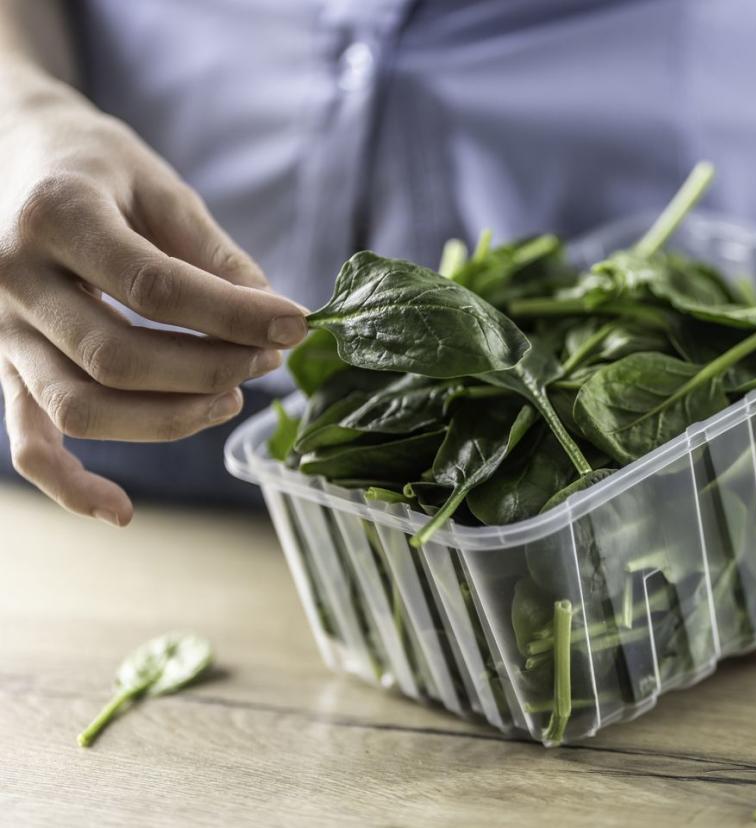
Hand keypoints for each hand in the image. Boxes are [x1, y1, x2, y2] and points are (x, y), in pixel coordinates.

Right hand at [0, 68, 307, 525]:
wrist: (14, 154)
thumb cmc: (99, 169)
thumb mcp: (161, 188)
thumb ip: (215, 254)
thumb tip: (274, 318)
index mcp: (56, 217)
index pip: (156, 287)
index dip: (235, 315)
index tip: (296, 324)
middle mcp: (12, 279)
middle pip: (118, 357)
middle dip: (211, 369)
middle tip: (270, 361)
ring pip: (79, 407)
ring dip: (167, 420)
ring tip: (230, 396)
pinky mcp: (1, 368)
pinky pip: (27, 443)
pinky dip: (70, 485)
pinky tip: (122, 512)